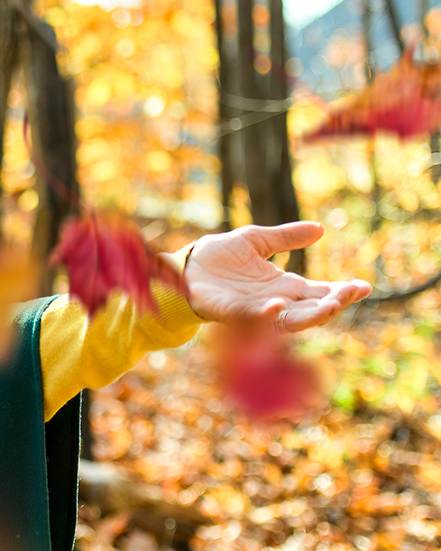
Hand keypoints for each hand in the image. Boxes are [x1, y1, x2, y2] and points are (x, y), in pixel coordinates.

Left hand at [182, 221, 370, 330]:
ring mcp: (254, 310)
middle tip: (351, 294)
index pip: (320, 292)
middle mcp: (274, 302)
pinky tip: (277, 305)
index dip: (342, 291)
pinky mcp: (230, 313)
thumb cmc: (221, 256)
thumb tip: (320, 229)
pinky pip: (250, 319)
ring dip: (309, 315)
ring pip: (288, 320)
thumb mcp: (257, 240)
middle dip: (333, 304)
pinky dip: (264, 315)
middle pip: (311, 310)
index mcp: (285, 286)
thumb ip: (286, 237)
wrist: (187, 265)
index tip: (363, 286)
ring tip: (329, 305)